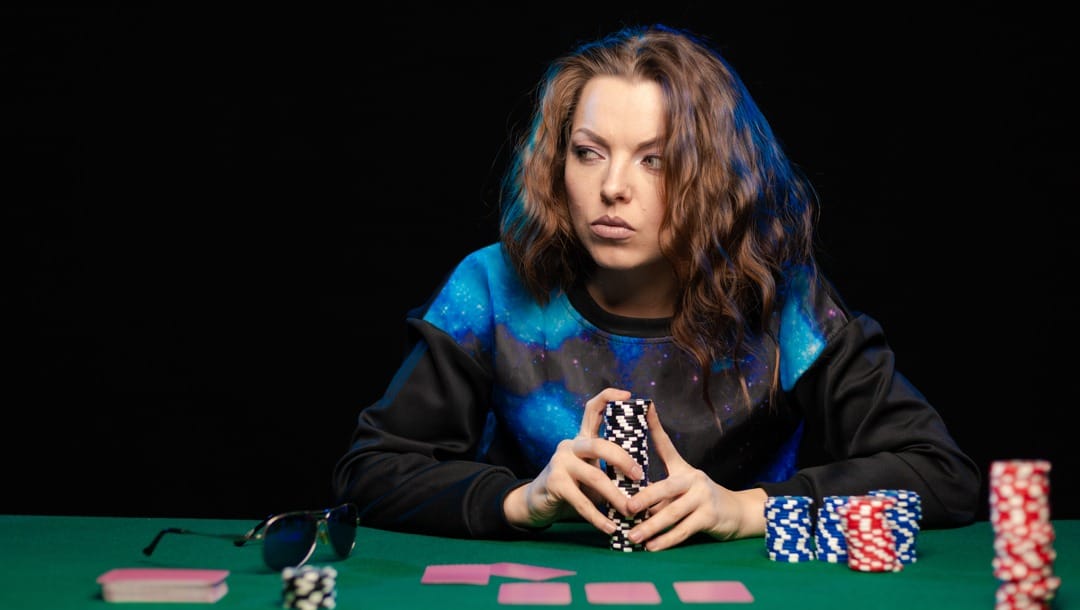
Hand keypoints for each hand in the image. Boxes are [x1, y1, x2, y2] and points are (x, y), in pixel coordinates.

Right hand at [503, 388, 646, 533]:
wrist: (537, 503)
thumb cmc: (572, 487)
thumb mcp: (591, 473)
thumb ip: (611, 472)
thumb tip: (646, 485)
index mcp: (582, 439)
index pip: (593, 409)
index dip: (609, 397)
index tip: (628, 395)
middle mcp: (570, 445)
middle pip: (600, 444)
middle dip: (623, 460)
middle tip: (640, 476)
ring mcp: (560, 463)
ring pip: (594, 476)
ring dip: (615, 496)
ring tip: (630, 510)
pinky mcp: (555, 483)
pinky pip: (582, 501)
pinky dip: (598, 517)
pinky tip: (610, 528)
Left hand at [621, 402, 766, 550]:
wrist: (737, 513)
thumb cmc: (700, 500)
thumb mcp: (683, 486)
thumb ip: (661, 488)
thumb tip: (632, 499)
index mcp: (683, 469)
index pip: (666, 445)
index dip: (656, 427)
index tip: (644, 407)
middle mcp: (694, 479)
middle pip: (665, 488)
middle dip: (643, 499)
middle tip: (626, 508)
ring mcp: (703, 497)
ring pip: (672, 514)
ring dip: (651, 527)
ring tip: (633, 536)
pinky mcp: (709, 517)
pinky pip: (684, 530)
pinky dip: (666, 540)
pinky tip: (652, 547)